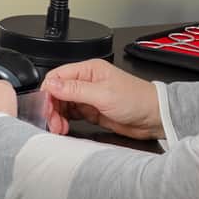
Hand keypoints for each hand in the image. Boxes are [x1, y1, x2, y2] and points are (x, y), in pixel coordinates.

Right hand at [43, 59, 163, 140]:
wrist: (154, 118)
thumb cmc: (136, 99)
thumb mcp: (103, 94)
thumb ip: (75, 90)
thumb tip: (51, 85)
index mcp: (89, 70)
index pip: (58, 76)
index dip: (48, 92)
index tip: (44, 107)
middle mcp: (86, 81)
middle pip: (57, 92)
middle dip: (52, 107)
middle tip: (52, 122)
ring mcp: (89, 97)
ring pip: (63, 104)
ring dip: (57, 116)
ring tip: (59, 128)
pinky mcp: (92, 112)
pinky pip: (71, 115)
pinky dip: (65, 121)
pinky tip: (64, 128)